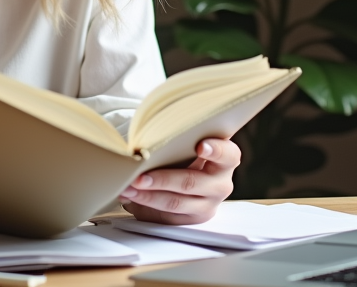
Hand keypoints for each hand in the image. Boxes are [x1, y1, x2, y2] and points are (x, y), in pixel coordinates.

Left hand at [118, 138, 239, 224]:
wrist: (189, 175)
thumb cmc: (187, 151)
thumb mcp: (190, 142)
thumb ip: (182, 139)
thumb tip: (152, 135)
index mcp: (226, 160)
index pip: (228, 154)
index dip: (215, 150)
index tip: (200, 146)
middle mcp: (220, 184)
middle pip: (191, 183)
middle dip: (162, 180)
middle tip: (140, 176)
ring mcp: (207, 205)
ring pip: (175, 204)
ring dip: (148, 197)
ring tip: (128, 188)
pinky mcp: (191, 220)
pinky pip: (167, 218)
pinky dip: (145, 208)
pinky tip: (130, 199)